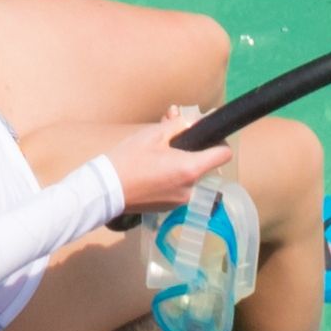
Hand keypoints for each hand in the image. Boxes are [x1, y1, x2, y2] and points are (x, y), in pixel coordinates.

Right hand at [104, 110, 226, 213]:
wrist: (107, 189)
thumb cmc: (130, 158)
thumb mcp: (154, 134)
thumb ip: (180, 125)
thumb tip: (193, 122)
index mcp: (190, 169)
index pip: (223, 155)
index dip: (219, 142)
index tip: (207, 135)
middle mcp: (190, 189)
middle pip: (202, 164)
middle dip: (190, 148)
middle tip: (169, 132)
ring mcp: (179, 201)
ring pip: (188, 175)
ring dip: (179, 162)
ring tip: (157, 149)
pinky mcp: (168, 208)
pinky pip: (177, 187)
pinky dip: (170, 176)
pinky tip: (152, 167)